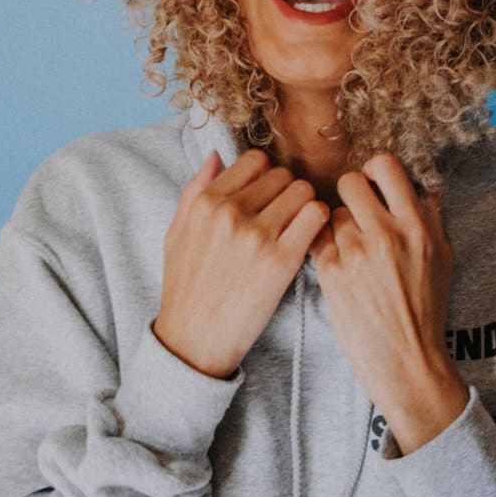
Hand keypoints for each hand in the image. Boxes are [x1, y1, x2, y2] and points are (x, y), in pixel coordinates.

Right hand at [154, 149, 328, 377]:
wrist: (194, 341)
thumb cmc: (185, 288)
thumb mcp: (176, 233)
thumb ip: (194, 190)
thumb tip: (216, 155)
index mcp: (207, 202)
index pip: (255, 160)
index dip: (265, 175)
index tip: (267, 196)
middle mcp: (231, 212)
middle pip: (283, 175)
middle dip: (287, 191)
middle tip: (284, 216)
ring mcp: (257, 235)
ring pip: (303, 190)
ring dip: (305, 205)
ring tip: (297, 227)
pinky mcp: (282, 261)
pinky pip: (316, 216)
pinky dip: (319, 222)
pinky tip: (309, 238)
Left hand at [310, 153, 468, 453]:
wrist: (406, 362)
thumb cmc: (426, 310)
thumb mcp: (441, 258)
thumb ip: (430, 217)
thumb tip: (423, 185)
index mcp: (416, 227)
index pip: (386, 166)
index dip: (375, 169)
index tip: (373, 182)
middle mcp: (386, 235)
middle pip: (350, 182)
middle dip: (351, 194)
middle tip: (356, 212)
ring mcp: (355, 254)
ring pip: (331, 213)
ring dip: (338, 226)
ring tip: (351, 249)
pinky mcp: (330, 273)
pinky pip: (317, 238)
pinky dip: (324, 245)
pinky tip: (337, 262)